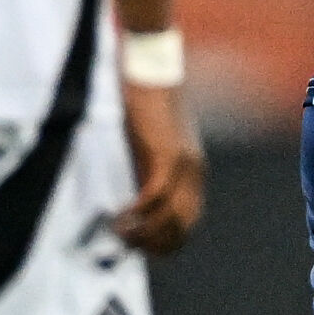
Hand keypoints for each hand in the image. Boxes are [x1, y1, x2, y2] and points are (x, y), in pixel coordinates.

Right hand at [112, 77, 205, 254]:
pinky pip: (155, 196)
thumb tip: (133, 197)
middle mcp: (194, 170)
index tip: (141, 248)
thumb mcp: (151, 140)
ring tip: (119, 234)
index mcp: (193, 169)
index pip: (189, 221)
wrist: (152, 65)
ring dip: (144, 233)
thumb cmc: (147, 99)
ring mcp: (183, 163)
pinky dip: (138, 213)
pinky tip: (120, 216)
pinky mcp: (167, 153)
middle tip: (128, 247)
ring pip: (170, 217)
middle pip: (183, 226)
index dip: (167, 242)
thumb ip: (148, 167)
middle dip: (155, 244)